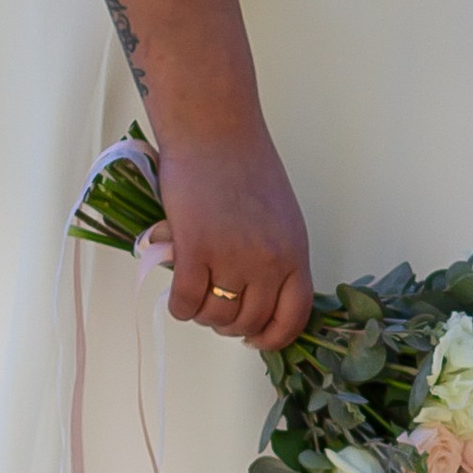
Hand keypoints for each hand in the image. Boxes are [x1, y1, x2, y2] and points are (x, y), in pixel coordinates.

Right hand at [144, 128, 312, 348]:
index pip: (293, 317)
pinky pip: (185, 302)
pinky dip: (179, 306)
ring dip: (202, 315)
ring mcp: (231, 258)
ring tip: (195, 295)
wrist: (214, 132)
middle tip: (214, 308)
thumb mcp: (279, 217)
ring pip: (216, 317)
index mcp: (294, 252)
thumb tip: (254, 297)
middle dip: (228, 325)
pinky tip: (177, 293)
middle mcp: (268, 262)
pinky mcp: (194, 250)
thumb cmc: (245, 166)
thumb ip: (274, 256)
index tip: (254, 339)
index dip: (272, 337)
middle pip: (248, 321)